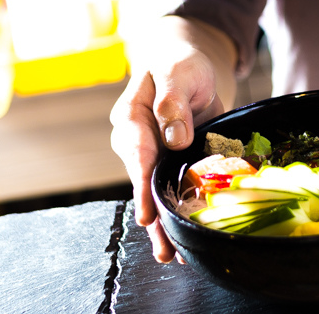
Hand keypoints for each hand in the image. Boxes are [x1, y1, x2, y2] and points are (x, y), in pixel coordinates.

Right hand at [109, 33, 226, 262]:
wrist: (188, 65)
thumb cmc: (179, 63)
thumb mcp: (178, 71)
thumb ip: (173, 100)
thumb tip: (174, 137)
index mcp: (130, 115)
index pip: (135, 151)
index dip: (142, 183)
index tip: (147, 213)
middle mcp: (136, 140)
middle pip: (143, 181)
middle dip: (153, 215)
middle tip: (165, 248)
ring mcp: (154, 155)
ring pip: (156, 192)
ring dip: (165, 224)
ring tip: (174, 256)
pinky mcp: (172, 162)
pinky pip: (173, 189)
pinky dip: (180, 210)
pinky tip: (188, 236)